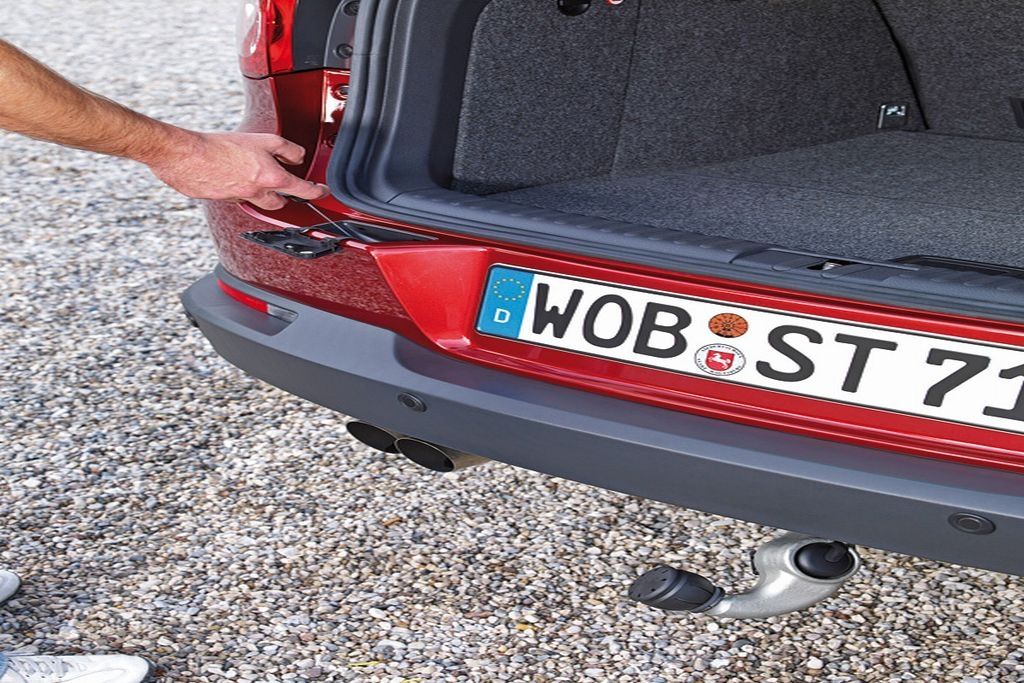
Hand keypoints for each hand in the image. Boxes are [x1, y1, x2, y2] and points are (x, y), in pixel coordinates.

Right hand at [145, 130, 328, 209]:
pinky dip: (236, 189)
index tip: (322, 191)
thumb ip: (284, 149)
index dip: (316, 191)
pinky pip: (234, 197)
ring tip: (252, 176)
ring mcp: (237, 199)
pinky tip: (228, 175)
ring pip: (255, 200)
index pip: (302, 190)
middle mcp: (256, 194)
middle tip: (286, 188)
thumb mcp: (261, 139)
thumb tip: (298, 157)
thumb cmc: (219, 146)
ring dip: (258, 192)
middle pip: (279, 203)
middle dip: (285, 197)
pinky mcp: (219, 200)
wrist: (183, 155)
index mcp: (270, 179)